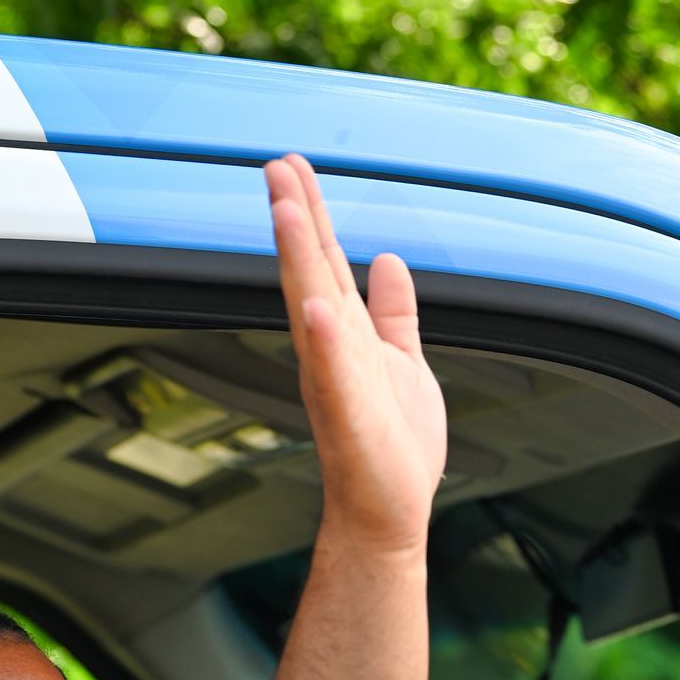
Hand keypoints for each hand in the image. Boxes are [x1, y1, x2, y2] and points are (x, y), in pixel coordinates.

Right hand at [266, 153, 445, 554]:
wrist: (389, 513)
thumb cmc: (393, 446)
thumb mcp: (404, 361)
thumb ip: (394, 313)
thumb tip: (389, 262)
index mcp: (345, 334)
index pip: (322, 261)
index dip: (309, 213)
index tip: (293, 166)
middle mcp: (331, 350)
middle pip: (309, 271)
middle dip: (294, 219)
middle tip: (276, 167)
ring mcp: (336, 381)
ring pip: (313, 310)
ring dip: (297, 261)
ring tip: (286, 212)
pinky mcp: (349, 417)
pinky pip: (335, 373)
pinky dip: (326, 340)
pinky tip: (317, 308)